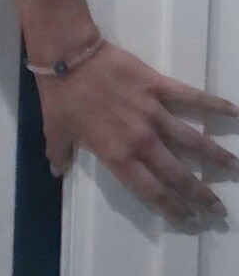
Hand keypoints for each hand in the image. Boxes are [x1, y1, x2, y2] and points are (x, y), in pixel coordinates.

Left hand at [37, 39, 238, 228]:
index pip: (151, 190)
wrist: (67, 56)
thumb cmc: (60, 97)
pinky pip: (192, 98)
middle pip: (178, 173)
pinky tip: (235, 114)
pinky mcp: (159, 86)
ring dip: (216, 156)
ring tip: (235, 167)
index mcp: (118, 156)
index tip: (190, 219)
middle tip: (219, 208)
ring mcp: (153, 113)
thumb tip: (56, 171)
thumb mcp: (54, 131)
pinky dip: (215, 105)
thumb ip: (59, 154)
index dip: (173, 208)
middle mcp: (142, 140)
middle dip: (201, 193)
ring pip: (193, 141)